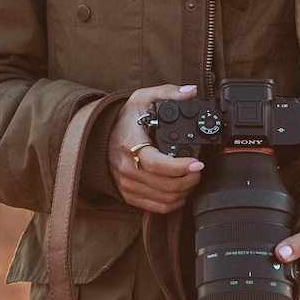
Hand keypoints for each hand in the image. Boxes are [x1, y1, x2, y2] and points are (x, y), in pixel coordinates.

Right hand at [109, 85, 205, 214]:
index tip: (198, 163)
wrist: (100, 135)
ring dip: (184, 192)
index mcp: (130, 145)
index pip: (157, 164)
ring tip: (192, 178)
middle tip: (199, 169)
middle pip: (166, 185)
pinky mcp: (129, 194)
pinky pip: (156, 207)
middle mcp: (127, 169)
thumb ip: (168, 92)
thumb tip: (191, 91)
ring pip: (164, 199)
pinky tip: (181, 191)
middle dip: (190, 179)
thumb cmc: (125, 118)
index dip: (180, 167)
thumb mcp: (143, 98)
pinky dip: (174, 203)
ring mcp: (127, 184)